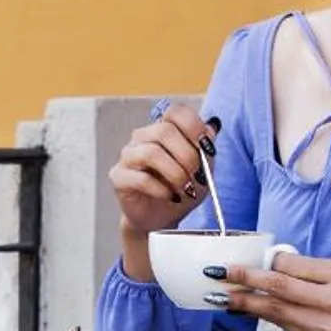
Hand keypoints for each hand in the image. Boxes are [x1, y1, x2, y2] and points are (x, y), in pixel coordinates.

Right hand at [111, 105, 220, 237]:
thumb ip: (206, 147)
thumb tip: (211, 127)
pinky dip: (160, 189)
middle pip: (164, 130)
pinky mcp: (119, 177)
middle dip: (187, 155)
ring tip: (185, 189)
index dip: (194, 126)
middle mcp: (143, 137)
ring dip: (175, 173)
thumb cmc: (181, 190)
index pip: (175, 112)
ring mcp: (128, 156)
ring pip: (150, 152)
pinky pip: (140, 178)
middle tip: (197, 176)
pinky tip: (169, 196)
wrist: (163, 218)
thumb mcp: (202, 169)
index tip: (207, 147)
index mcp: (164, 129)